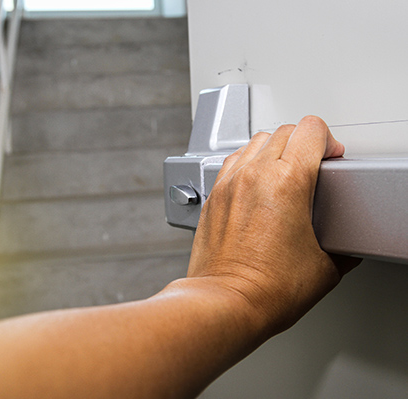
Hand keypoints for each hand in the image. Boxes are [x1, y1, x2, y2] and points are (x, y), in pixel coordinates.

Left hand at [187, 116, 360, 335]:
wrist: (227, 302)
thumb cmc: (268, 289)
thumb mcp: (325, 268)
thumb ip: (341, 248)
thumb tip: (343, 248)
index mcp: (287, 181)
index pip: (311, 129)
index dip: (328, 140)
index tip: (330, 157)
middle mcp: (254, 175)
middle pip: (284, 132)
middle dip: (303, 143)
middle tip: (311, 166)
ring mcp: (229, 184)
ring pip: (255, 142)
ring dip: (274, 150)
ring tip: (283, 173)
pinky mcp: (213, 196)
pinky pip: (232, 162)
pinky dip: (248, 164)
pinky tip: (255, 185)